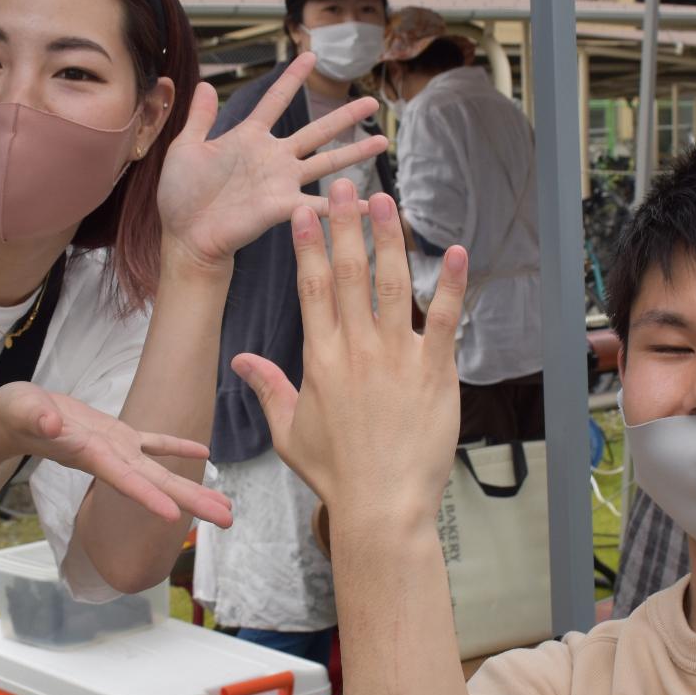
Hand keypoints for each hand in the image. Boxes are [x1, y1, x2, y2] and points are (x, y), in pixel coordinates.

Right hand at [0, 382, 231, 526]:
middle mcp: (110, 459)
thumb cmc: (14, 414)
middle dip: (192, 502)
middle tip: (228, 520)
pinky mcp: (116, 434)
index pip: (124, 479)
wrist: (13, 419)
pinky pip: (153, 441)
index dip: (147, 496)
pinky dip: (177, 446)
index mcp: (90, 455)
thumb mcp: (20, 408)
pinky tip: (203, 451)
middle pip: (156, 485)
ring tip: (225, 506)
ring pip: (161, 470)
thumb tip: (51, 424)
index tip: (174, 516)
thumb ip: (35, 417)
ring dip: (193, 487)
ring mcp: (115, 448)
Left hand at [155, 52, 389, 268]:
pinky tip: (372, 205)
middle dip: (344, 116)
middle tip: (371, 100)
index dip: (292, 78)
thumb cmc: (181, 194)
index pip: (275, 101)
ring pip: (328, 161)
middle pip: (316, 130)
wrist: (186, 234)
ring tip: (383, 141)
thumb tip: (205, 84)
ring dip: (356, 152)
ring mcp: (282, 182)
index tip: (310, 55)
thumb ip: (200, 118)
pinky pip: (321, 205)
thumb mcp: (186, 147)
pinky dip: (346, 206)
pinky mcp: (284, 206)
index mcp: (249, 138)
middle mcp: (273, 157)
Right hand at [233, 178, 467, 534]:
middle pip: (348, 275)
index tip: (305, 211)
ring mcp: (397, 358)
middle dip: (345, 226)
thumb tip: (241, 360)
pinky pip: (446, 320)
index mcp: (319, 360)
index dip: (308, 246)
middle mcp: (356, 350)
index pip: (310, 290)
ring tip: (386, 202)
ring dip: (390, 240)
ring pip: (393, 286)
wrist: (381, 506)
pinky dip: (452, 285)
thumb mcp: (289, 431)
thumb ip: (268, 387)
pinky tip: (454, 251)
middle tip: (345, 187)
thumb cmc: (336, 473)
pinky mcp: (435, 373)